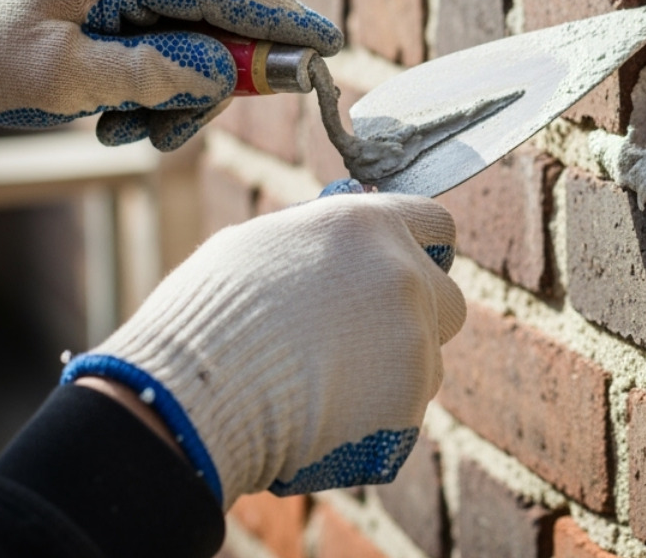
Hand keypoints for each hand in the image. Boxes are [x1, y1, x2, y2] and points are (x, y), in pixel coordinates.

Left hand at [0, 0, 340, 149]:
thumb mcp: (62, 77)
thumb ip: (147, 72)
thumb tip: (218, 75)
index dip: (281, 17)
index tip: (328, 46)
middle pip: (226, 6)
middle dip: (222, 73)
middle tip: (181, 127)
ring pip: (206, 29)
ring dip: (185, 89)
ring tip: (129, 131)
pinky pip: (178, 38)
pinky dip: (165, 83)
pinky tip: (120, 116)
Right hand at [61, 193, 465, 504]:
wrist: (197, 395)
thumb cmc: (210, 314)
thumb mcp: (261, 246)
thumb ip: (320, 245)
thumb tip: (337, 249)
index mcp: (368, 226)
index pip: (436, 225)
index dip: (424, 250)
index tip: (409, 269)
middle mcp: (404, 276)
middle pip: (448, 299)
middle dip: (417, 319)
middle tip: (363, 340)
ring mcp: (414, 342)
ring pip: (429, 361)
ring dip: (395, 373)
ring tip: (323, 386)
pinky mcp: (409, 405)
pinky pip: (406, 411)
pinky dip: (375, 418)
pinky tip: (321, 420)